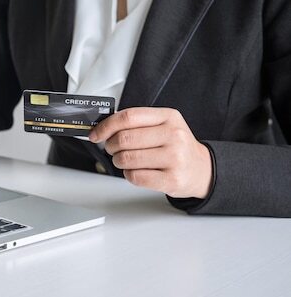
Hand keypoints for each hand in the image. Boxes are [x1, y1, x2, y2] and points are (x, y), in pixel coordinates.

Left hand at [89, 108, 212, 198]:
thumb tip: (102, 128)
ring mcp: (175, 158)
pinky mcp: (172, 179)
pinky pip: (135, 177)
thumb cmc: (176, 146)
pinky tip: (137, 171)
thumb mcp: (162, 126)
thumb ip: (136, 123)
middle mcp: (174, 135)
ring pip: (127, 159)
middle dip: (111, 146)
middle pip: (124, 139)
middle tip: (113, 149)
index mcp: (168, 117)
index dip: (106, 126)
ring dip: (119, 161)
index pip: (128, 117)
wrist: (202, 169)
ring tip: (126, 161)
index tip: (96, 134)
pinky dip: (129, 175)